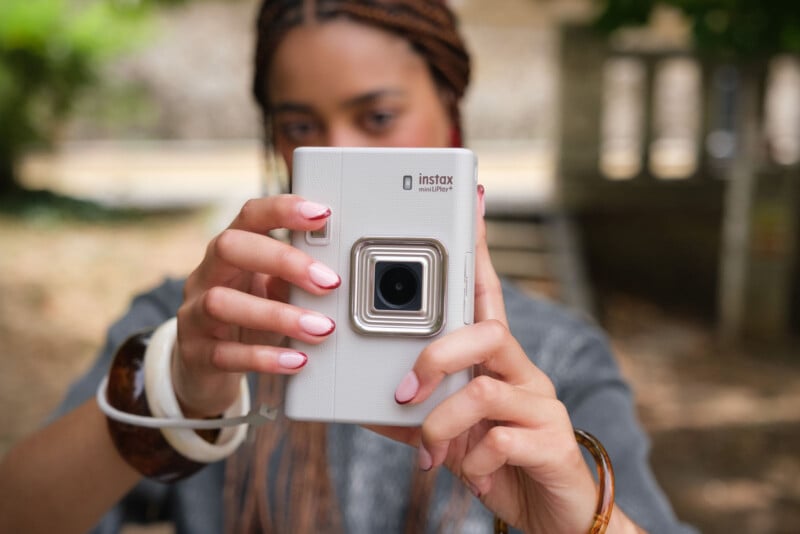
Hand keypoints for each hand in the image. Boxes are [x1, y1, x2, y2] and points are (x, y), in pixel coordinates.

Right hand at [173, 195, 340, 416]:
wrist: (203, 368)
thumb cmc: (245, 321)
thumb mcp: (270, 294)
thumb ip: (292, 280)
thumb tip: (328, 274)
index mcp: (230, 252)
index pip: (249, 216)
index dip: (282, 210)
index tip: (321, 215)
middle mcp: (207, 276)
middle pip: (229, 247)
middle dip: (282, 260)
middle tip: (328, 282)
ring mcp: (194, 315)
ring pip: (221, 302)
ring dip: (278, 314)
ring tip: (321, 328)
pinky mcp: (195, 355)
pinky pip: (225, 354)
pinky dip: (265, 357)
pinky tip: (297, 361)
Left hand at [370, 186, 602, 532]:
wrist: (551, 513)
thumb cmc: (496, 461)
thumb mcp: (449, 433)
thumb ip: (415, 414)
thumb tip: (366, 403)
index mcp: (498, 361)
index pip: (488, 296)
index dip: (480, 252)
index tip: (471, 205)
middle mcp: (524, 371)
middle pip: (488, 331)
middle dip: (437, 356)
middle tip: (404, 392)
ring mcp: (541, 404)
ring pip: (485, 389)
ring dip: (442, 421)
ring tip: (430, 450)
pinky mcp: (551, 442)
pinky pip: (500, 440)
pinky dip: (472, 460)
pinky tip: (469, 473)